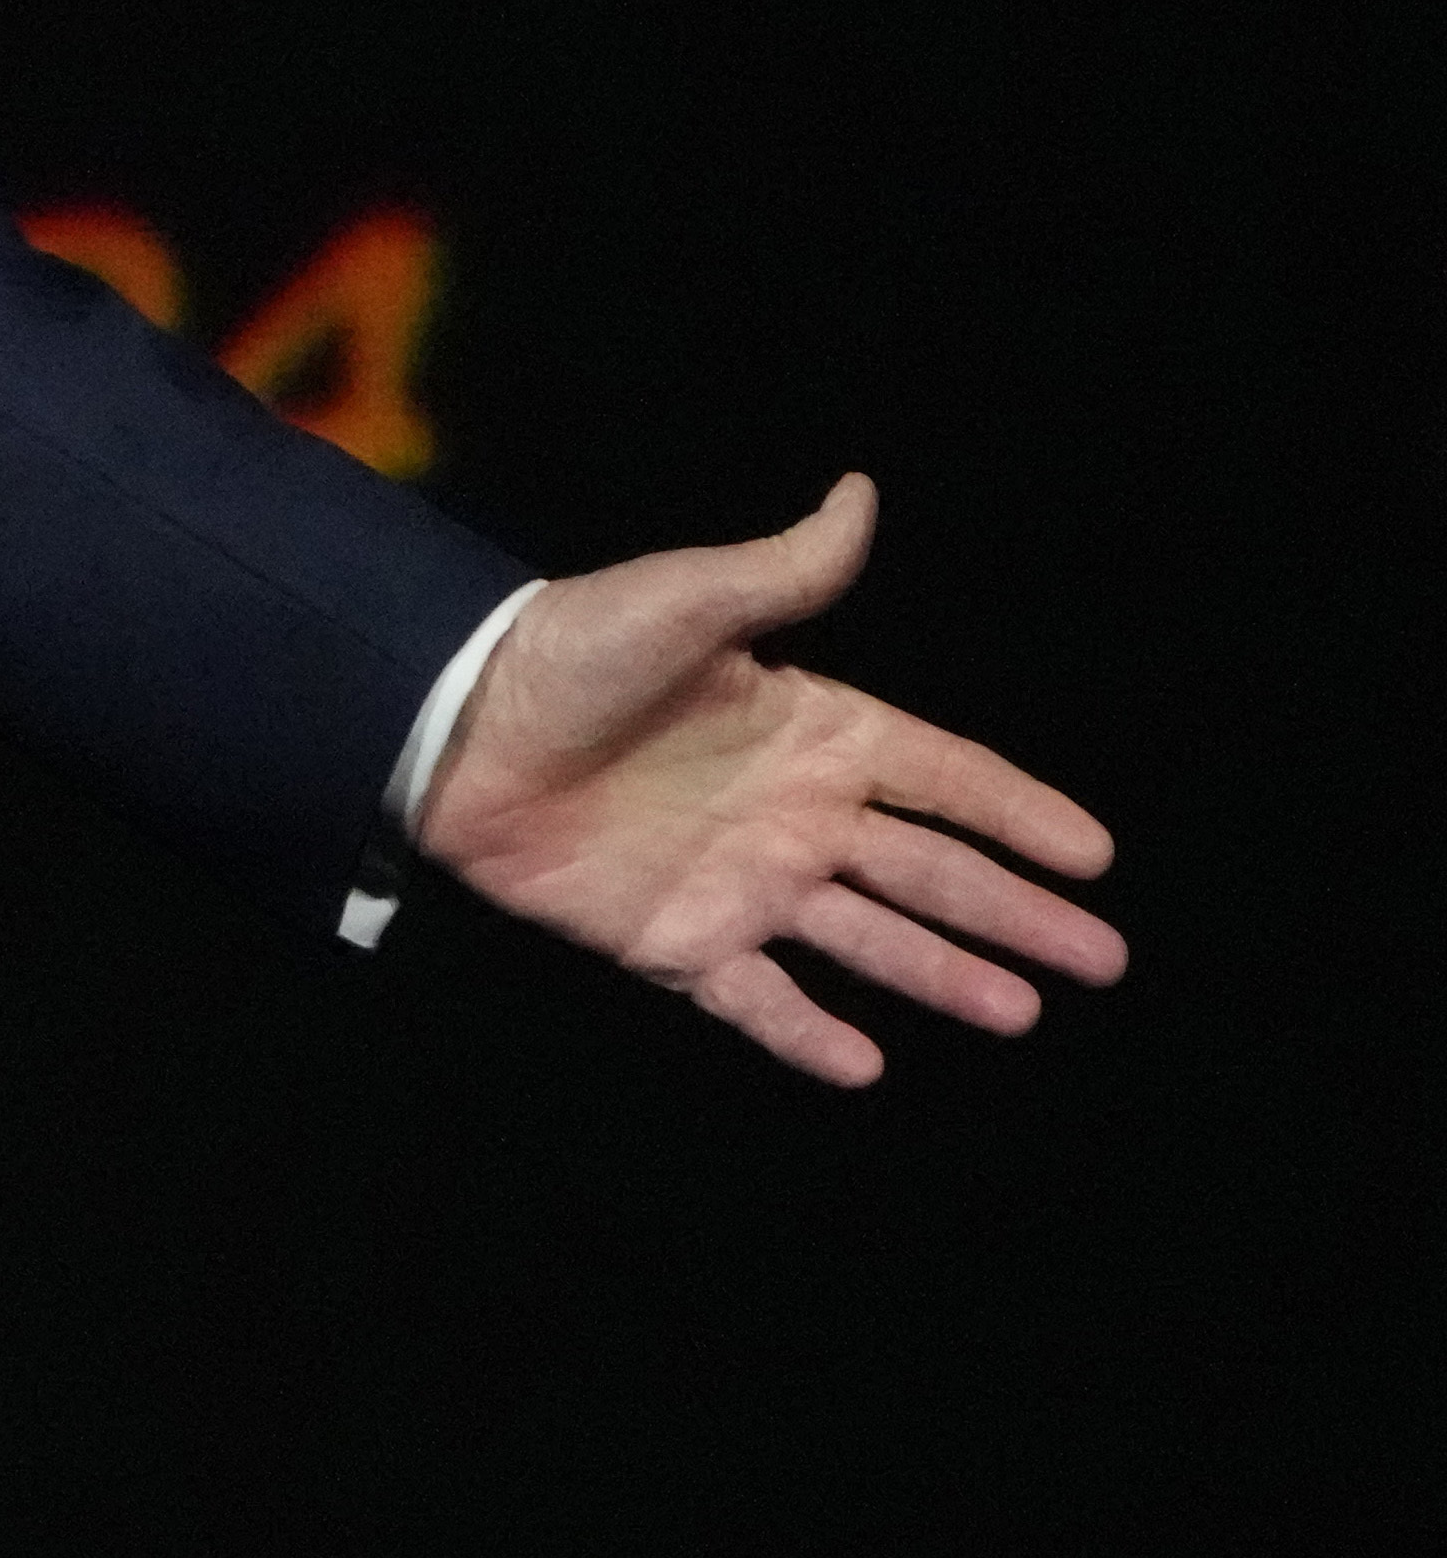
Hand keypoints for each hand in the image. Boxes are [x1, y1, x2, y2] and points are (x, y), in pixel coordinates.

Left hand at [417, 474, 1119, 1082]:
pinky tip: (868, 1069)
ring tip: (1024, 1012)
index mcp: (814, 731)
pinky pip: (755, 997)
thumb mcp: (685, 600)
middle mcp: (795, 815)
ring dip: (945, 976)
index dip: (1018, 812)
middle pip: (930, 872)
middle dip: (1018, 914)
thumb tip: (858, 489)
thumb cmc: (570, 651)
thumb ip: (783, 568)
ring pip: (867, 940)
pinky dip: (806, 1034)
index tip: (1096, 855)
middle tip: (1105, 959)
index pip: (943, 778)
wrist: (453, 726)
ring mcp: (741, 882)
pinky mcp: (674, 939)